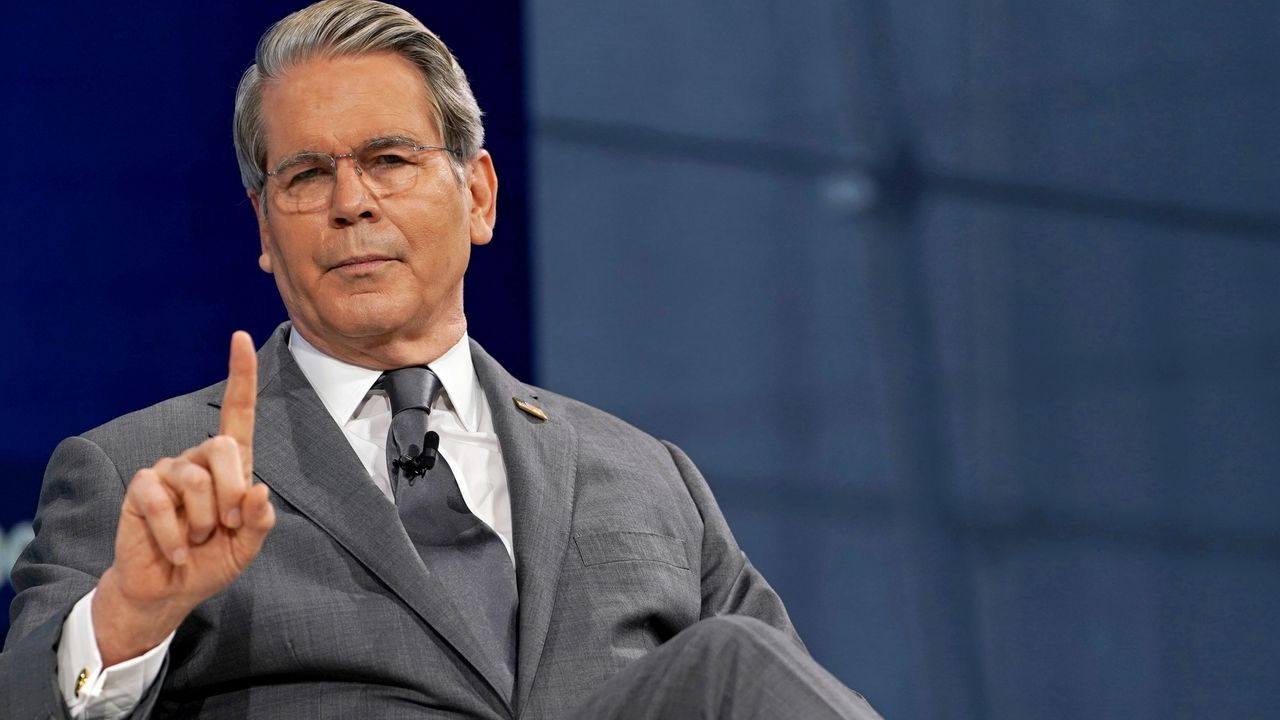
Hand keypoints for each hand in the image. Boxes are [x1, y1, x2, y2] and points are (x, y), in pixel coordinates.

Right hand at [92, 331, 275, 665]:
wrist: (170, 590)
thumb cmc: (212, 561)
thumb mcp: (248, 545)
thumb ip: (259, 520)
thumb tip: (258, 489)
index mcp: (231, 466)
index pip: (238, 413)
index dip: (240, 375)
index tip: (239, 336)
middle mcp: (198, 459)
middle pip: (222, 448)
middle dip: (232, 492)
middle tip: (227, 525)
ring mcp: (167, 471)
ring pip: (195, 480)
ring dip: (203, 522)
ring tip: (197, 541)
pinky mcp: (141, 490)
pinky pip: (161, 503)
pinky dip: (176, 537)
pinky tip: (178, 552)